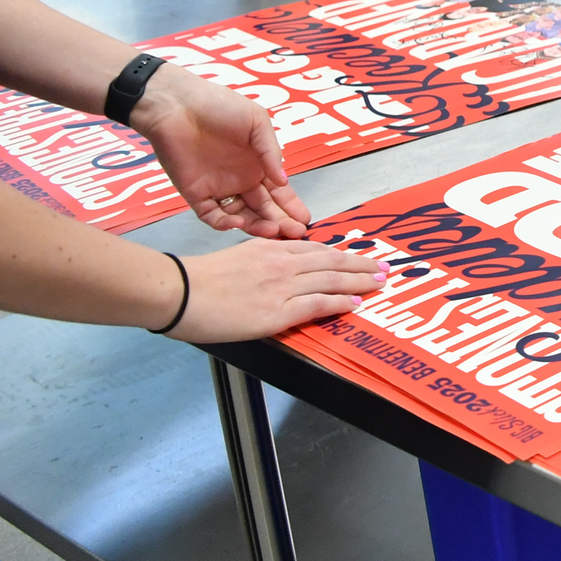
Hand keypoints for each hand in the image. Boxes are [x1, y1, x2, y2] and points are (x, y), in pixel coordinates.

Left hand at [129, 65, 309, 237]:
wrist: (178, 105)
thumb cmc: (219, 105)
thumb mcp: (257, 122)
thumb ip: (271, 152)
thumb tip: (284, 180)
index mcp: (257, 164)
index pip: (279, 192)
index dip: (291, 206)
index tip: (305, 219)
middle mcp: (240, 180)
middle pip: (263, 208)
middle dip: (280, 221)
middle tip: (294, 232)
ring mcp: (218, 188)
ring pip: (240, 216)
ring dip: (256, 225)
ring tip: (272, 231)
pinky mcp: (195, 193)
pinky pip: (210, 215)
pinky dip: (223, 224)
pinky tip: (238, 223)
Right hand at [170, 239, 387, 341]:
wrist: (177, 292)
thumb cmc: (196, 280)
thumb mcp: (236, 260)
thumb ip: (260, 263)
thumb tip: (275, 276)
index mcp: (270, 249)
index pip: (315, 250)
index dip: (340, 255)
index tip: (357, 257)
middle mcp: (281, 264)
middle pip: (331, 262)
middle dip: (360, 265)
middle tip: (382, 268)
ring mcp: (281, 287)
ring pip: (331, 280)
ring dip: (359, 281)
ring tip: (379, 283)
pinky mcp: (276, 311)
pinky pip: (317, 304)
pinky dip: (339, 303)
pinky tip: (355, 303)